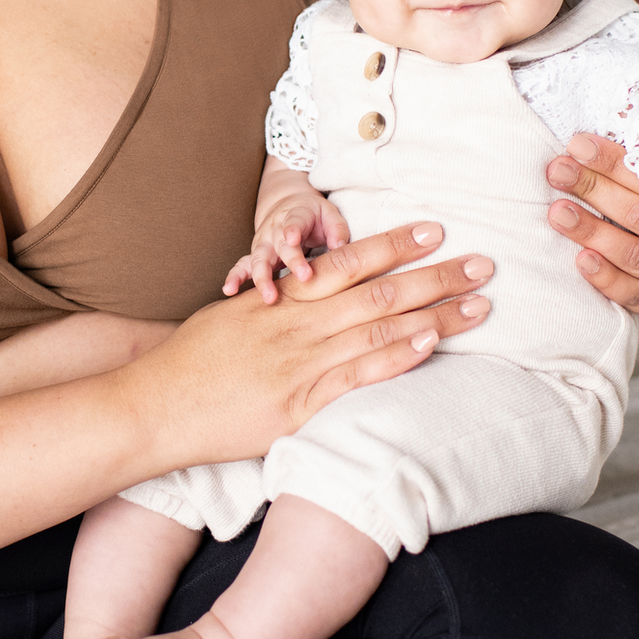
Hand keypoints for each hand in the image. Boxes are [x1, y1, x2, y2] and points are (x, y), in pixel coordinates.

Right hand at [129, 224, 493, 465]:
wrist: (154, 404)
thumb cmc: (191, 361)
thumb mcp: (233, 315)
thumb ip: (276, 304)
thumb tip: (305, 291)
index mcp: (283, 300)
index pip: (349, 262)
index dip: (395, 245)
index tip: (435, 231)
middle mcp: (298, 324)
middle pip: (380, 292)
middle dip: (436, 276)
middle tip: (484, 263)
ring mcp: (301, 364)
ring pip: (379, 330)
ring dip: (436, 316)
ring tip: (479, 305)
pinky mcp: (299, 406)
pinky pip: (357, 376)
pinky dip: (396, 357)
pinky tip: (429, 343)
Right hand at [223, 194, 350, 304]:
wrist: (287, 205)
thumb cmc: (313, 214)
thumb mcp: (328, 213)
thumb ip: (336, 229)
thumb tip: (341, 248)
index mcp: (294, 215)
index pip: (293, 222)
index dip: (292, 230)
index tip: (293, 240)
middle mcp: (274, 230)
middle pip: (278, 245)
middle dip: (289, 261)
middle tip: (303, 278)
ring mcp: (263, 244)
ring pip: (258, 260)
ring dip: (262, 278)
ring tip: (269, 297)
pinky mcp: (255, 256)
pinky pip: (242, 266)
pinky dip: (235, 277)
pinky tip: (229, 291)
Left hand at [546, 133, 638, 314]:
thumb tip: (617, 107)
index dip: (614, 162)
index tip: (578, 146)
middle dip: (596, 190)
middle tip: (558, 172)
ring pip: (636, 254)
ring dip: (593, 231)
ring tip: (559, 213)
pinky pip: (636, 296)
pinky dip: (607, 278)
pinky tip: (581, 260)